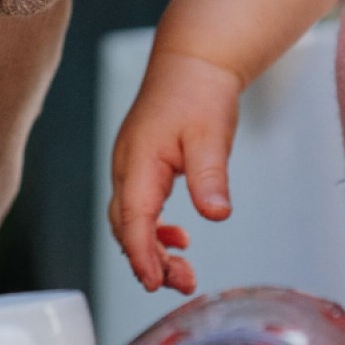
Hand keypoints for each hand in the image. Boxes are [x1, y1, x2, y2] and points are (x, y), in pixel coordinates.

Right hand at [109, 46, 241, 294]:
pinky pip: (141, 208)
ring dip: (153, 249)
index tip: (155, 282)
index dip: (142, 254)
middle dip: (150, 261)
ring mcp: (133, 167)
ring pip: (132, 221)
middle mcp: (128, 168)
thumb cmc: (199, 92)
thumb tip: (216, 214)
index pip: (133, 219)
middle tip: (183, 283)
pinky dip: (155, 230)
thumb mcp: (210, 135)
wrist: (194, 61)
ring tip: (184, 272)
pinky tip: (180, 237)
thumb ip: (210, 176)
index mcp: (138, 162)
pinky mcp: (144, 166)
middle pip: (127, 227)